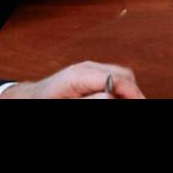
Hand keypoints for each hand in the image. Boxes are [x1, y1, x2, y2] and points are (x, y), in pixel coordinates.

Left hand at [0, 61, 143, 98]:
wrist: (30, 98)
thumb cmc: (43, 101)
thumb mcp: (65, 105)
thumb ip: (88, 100)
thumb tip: (111, 95)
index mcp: (80, 74)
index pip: (117, 77)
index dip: (132, 92)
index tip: (141, 102)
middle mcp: (87, 67)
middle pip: (123, 74)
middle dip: (133, 91)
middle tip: (140, 103)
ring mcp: (89, 69)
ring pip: (121, 74)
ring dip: (128, 89)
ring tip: (129, 101)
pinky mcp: (90, 74)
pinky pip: (113, 77)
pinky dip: (120, 88)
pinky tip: (117, 98)